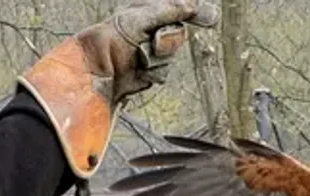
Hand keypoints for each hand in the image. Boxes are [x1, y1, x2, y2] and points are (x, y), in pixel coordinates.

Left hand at [78, 0, 220, 101]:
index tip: (211, 17)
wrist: (98, 74)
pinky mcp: (150, 71)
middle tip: (155, 41)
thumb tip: (192, 4)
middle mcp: (150, 30)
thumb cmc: (112, 40)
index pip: (177, 8)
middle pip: (178, 33)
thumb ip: (169, 10)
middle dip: (167, 39)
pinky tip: (139, 70)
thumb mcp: (142, 18)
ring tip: (139, 57)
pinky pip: (164, 70)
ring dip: (157, 57)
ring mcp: (150, 51)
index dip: (193, 10)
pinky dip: (152, 71)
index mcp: (146, 12)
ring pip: (172, 53)